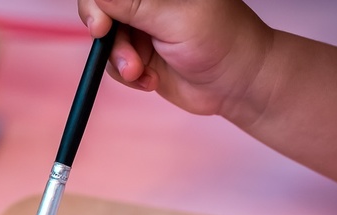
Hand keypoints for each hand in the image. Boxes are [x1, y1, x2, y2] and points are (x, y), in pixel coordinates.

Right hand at [76, 0, 274, 118]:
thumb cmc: (221, 41)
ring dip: (121, 60)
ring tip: (140, 72)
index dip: (99, 3)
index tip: (101, 24)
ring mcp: (143, 27)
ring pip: (107, 40)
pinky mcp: (140, 54)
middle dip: (108, 35)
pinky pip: (115, 64)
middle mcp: (149, 2)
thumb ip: (134, 5)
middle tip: (113, 46)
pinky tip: (150, 80)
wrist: (237, 84)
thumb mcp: (174, 20)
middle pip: (103, 9)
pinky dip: (128, 75)